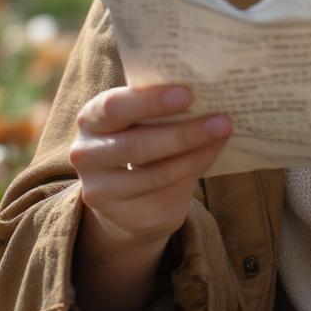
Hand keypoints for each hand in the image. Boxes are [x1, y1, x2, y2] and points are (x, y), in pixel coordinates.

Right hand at [69, 84, 231, 249]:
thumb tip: (210, 93)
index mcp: (91, 119)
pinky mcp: (125, 216)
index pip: (115, 107)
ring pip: (154, 173)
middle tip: (222, 119)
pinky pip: (165, 193)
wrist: (128, 196)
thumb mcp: (141, 119)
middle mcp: (86, 155)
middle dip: (182, 132)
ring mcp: (101, 191)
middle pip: (135, 145)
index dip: (151, 100)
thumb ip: (164, 106)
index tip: (189, 93)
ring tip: (224, 133)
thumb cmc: (142, 139)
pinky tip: (213, 153)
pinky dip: (194, 169)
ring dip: (196, 152)